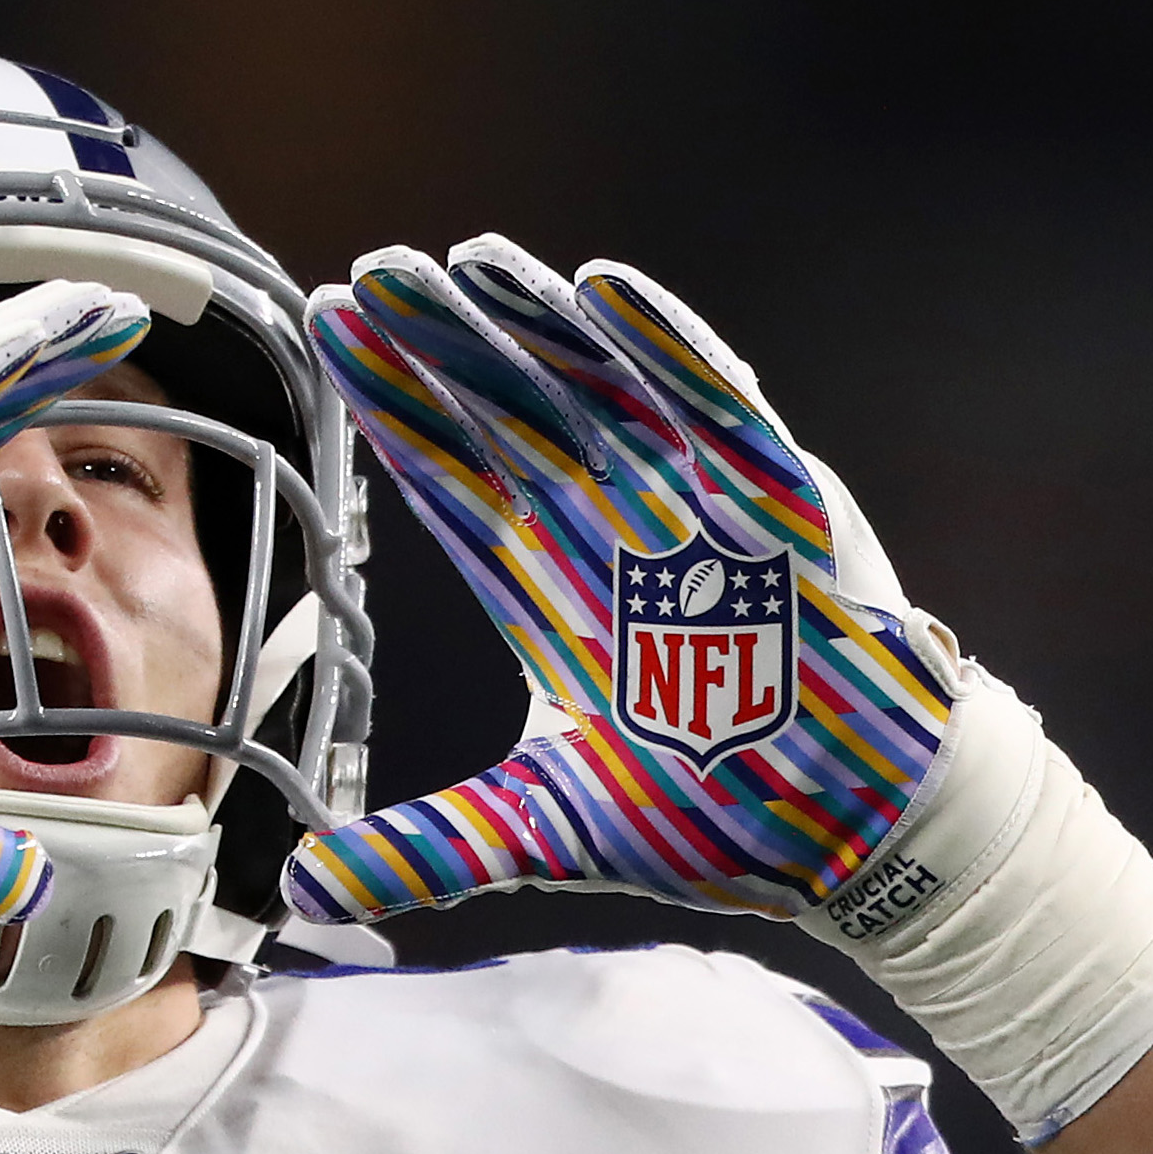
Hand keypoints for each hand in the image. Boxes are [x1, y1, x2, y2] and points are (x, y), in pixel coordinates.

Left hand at [284, 237, 963, 923]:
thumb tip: (304, 894)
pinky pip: (717, 404)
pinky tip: (602, 287)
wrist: (848, 834)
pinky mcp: (778, 502)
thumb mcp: (542, 829)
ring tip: (455, 259)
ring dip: (529, 323)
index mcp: (549, 588)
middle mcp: (611, 532)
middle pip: (504, 414)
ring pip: (596, 389)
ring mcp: (693, 507)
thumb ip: (424, 851)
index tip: (326, 332)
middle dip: (436, 344)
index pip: (447, 476)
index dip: (388, 405)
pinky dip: (664, 346)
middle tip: (365, 274)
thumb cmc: (710, 814)